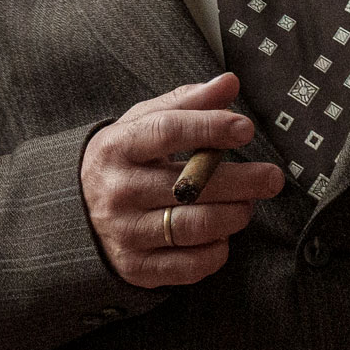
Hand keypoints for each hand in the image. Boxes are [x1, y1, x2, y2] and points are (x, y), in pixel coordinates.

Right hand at [82, 72, 282, 288]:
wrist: (77, 210)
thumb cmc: (125, 159)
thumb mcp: (144, 123)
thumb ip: (188, 102)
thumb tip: (230, 82)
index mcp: (118, 147)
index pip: (167, 132)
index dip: (210, 128)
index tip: (245, 129)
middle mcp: (118, 191)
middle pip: (189, 186)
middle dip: (241, 182)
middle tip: (272, 178)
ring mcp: (125, 232)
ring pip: (195, 227)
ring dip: (234, 215)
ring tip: (248, 204)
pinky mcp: (136, 267)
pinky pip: (190, 266)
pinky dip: (216, 251)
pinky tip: (222, 235)